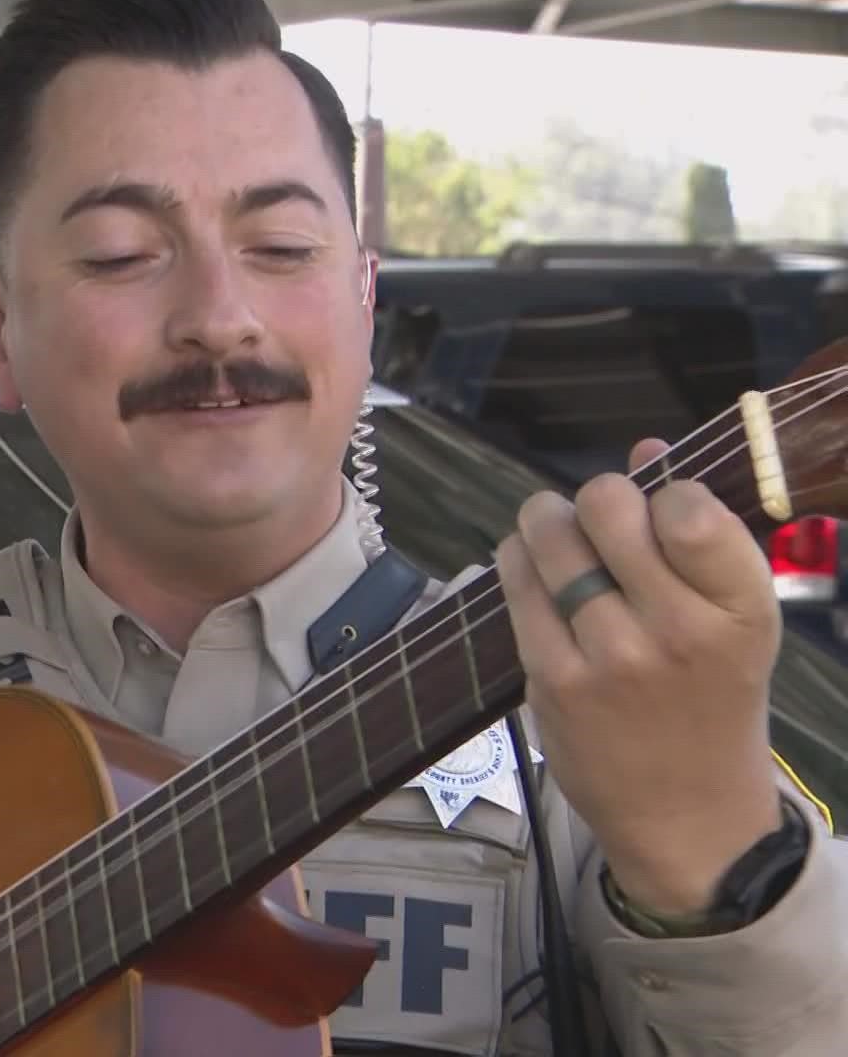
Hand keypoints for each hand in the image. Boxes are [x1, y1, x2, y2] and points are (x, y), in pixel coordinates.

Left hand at [493, 438, 785, 915]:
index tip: (658, 508)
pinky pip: (516, 586)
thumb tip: (646, 445)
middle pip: (609, 508)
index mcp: (741, 608)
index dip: (663, 491)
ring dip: (545, 520)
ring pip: (551, 539)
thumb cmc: (710, 697)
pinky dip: (516, 561)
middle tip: (596, 515)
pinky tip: (529, 566)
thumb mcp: (733, 618)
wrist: (686, 811)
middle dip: (596, 497)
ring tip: (554, 530)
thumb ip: (700, 532)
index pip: (688, 506)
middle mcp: (679, 630)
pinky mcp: (554, 680)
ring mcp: (611, 657)